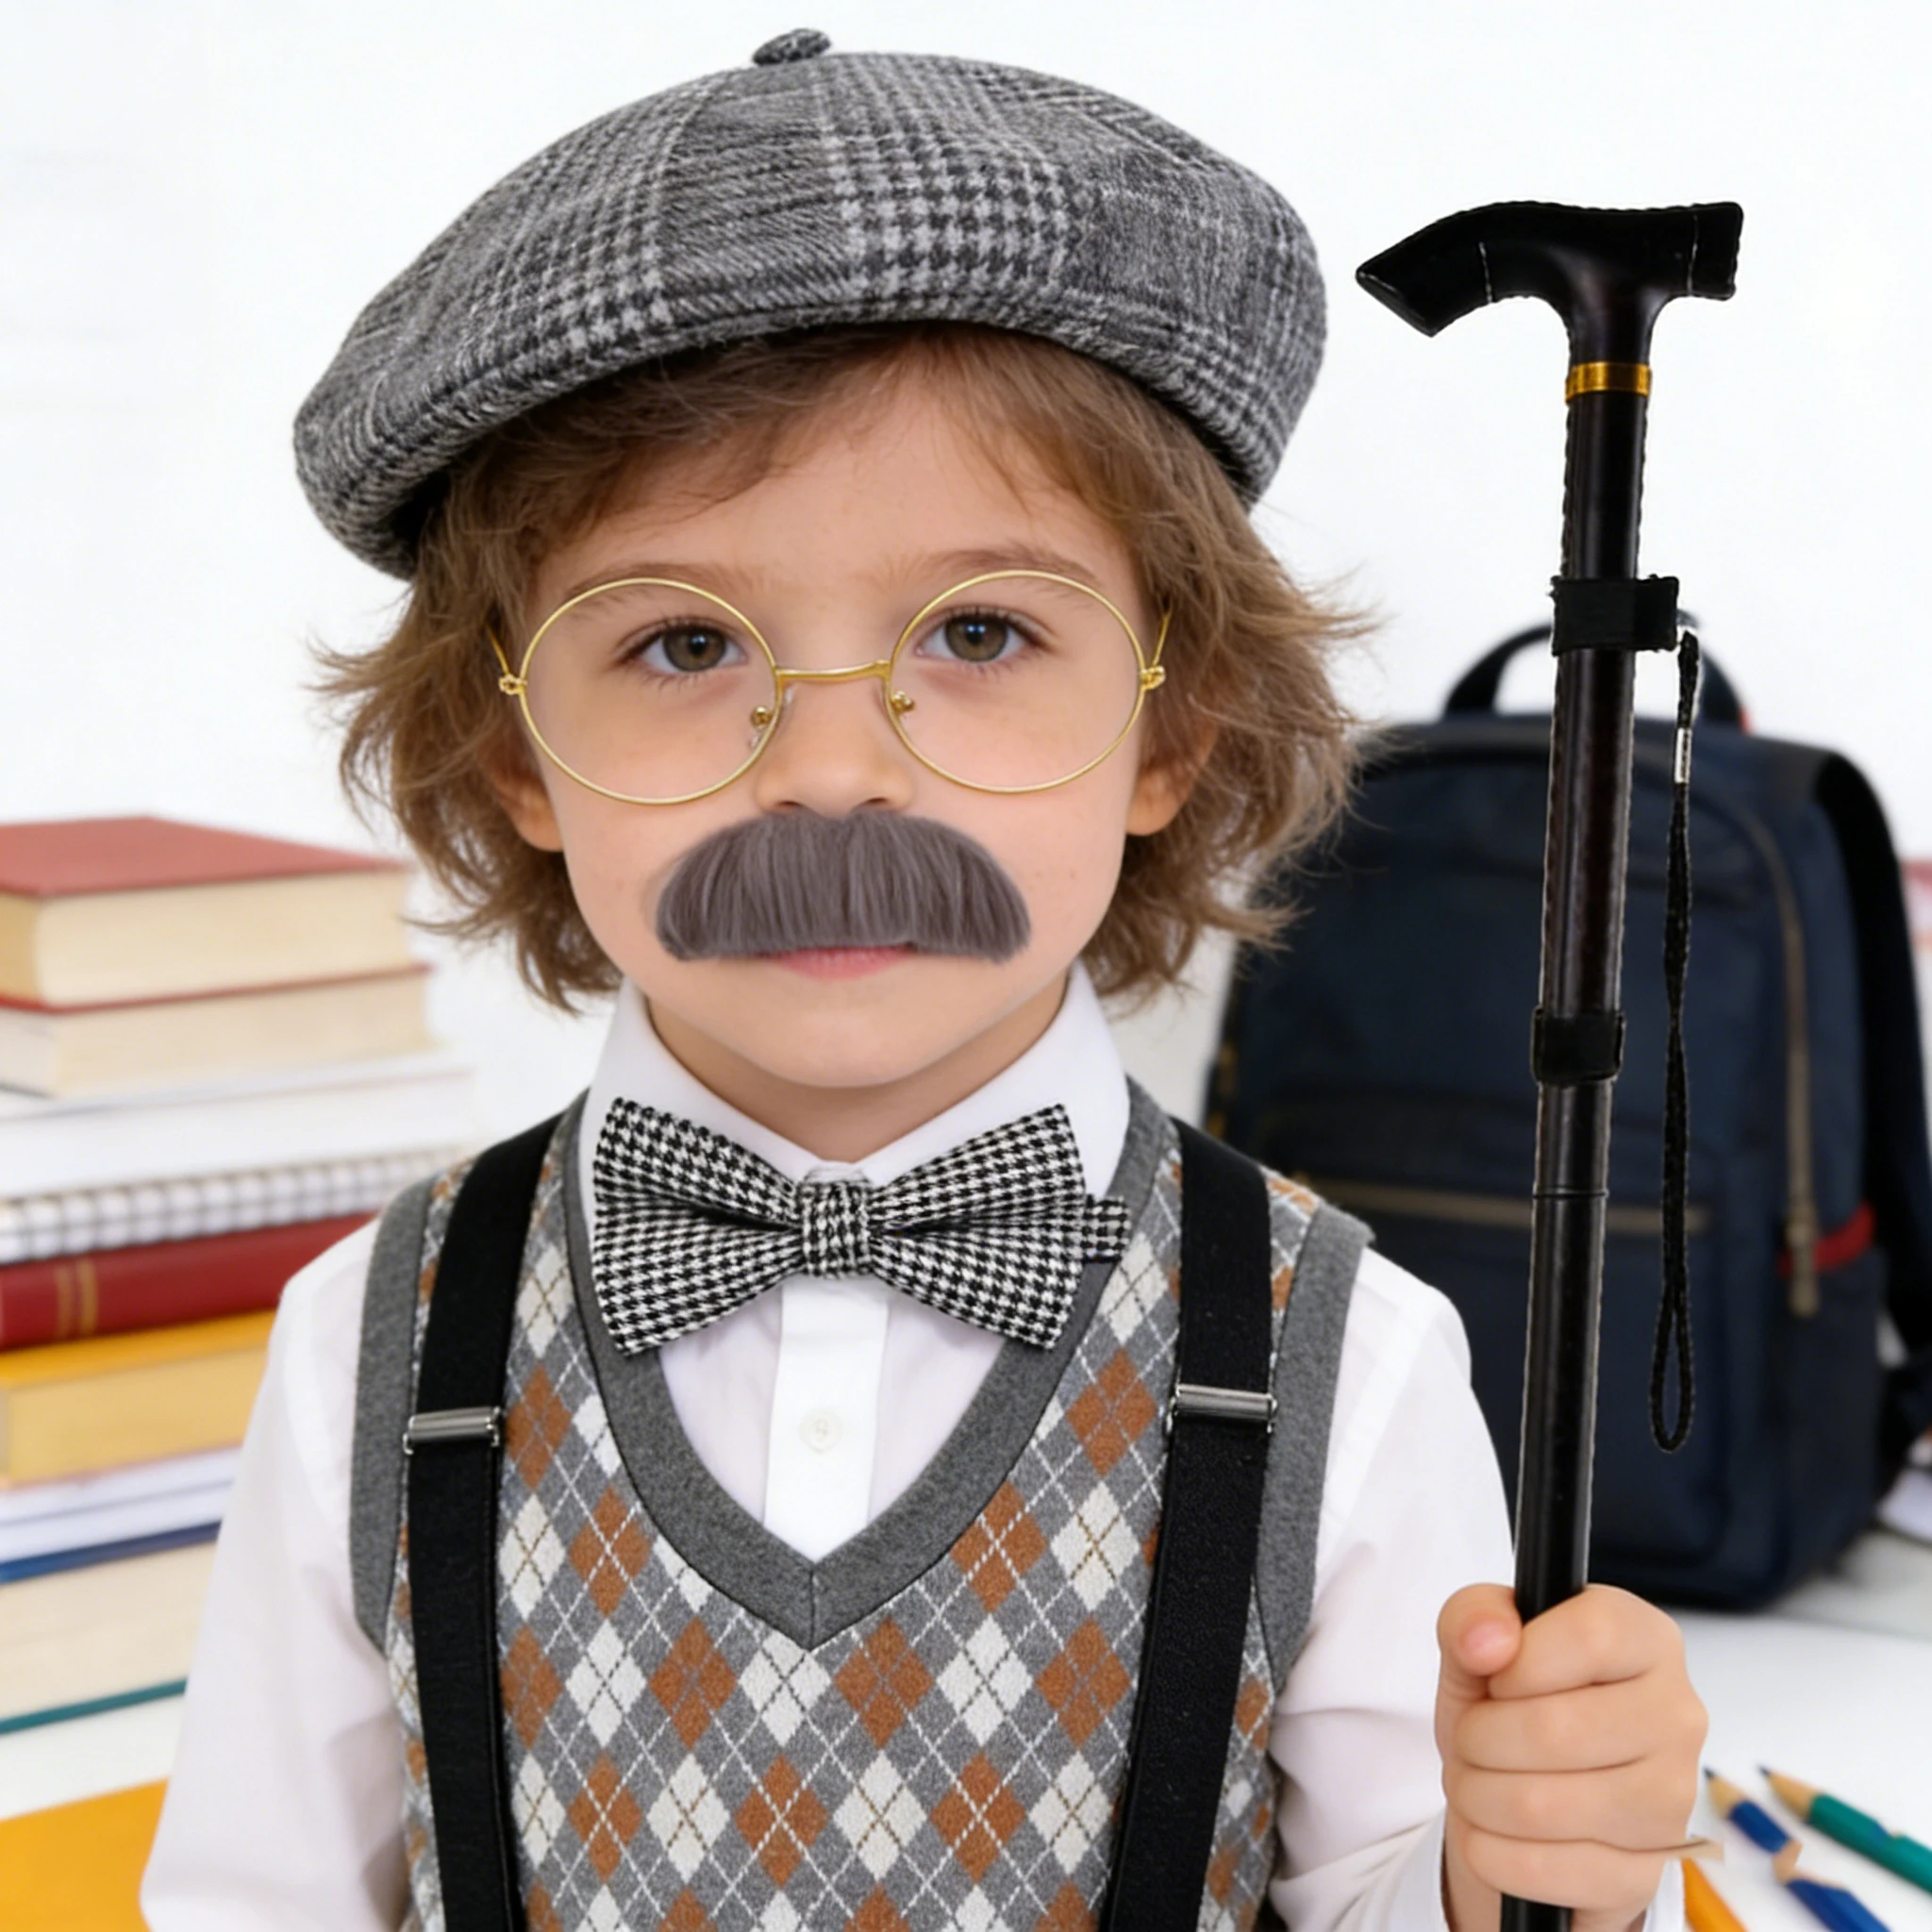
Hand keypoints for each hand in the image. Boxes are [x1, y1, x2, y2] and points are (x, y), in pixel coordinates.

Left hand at [1435, 1582, 1706, 1931]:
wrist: (1525, 1797)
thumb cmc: (1510, 1704)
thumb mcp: (1475, 1645)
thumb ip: (1472, 1617)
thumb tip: (1489, 1639)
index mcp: (1645, 1640)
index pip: (1592, 1637)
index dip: (1520, 1661)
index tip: (1496, 1678)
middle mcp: (1677, 1716)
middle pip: (1555, 1730)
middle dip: (1480, 1739)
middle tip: (1471, 1740)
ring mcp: (1671, 1802)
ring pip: (1541, 1806)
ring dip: (1478, 1796)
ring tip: (1477, 1781)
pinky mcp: (1645, 1875)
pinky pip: (1544, 1869)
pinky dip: (1491, 1851)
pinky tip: (1492, 1831)